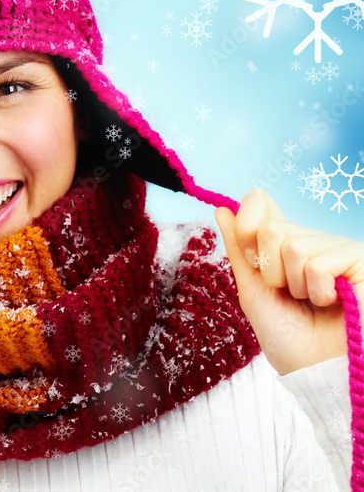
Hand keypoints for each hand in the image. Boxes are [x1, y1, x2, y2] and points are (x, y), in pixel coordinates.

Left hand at [213, 189, 363, 375]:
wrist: (317, 371)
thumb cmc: (288, 337)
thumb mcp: (253, 290)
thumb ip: (239, 249)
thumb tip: (222, 209)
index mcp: (284, 243)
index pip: (259, 203)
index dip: (247, 227)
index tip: (253, 260)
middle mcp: (312, 239)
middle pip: (270, 228)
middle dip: (270, 271)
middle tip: (290, 294)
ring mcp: (337, 247)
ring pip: (294, 246)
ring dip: (295, 284)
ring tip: (313, 302)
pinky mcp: (360, 259)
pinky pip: (319, 263)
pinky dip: (318, 290)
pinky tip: (334, 302)